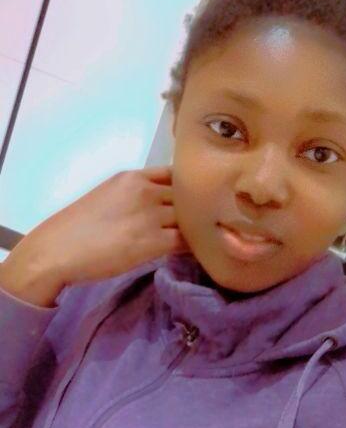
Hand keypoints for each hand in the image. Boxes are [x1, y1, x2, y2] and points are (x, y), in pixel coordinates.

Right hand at [9, 165, 189, 286]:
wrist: (57, 250)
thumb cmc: (76, 228)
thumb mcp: (108, 196)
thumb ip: (134, 196)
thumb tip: (158, 207)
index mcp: (133, 177)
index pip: (175, 174)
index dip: (189, 189)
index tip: (195, 202)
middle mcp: (145, 191)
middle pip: (187, 196)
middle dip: (198, 209)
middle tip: (206, 224)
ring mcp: (151, 215)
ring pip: (191, 217)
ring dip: (199, 228)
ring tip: (205, 238)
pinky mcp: (154, 241)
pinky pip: (187, 241)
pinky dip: (196, 246)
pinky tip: (199, 252)